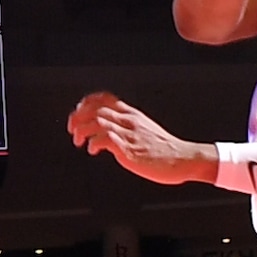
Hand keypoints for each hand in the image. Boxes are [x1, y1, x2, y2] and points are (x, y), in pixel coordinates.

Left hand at [68, 91, 219, 187]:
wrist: (183, 158)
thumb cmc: (165, 149)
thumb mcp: (145, 130)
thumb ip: (128, 128)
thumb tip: (111, 133)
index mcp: (132, 114)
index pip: (105, 98)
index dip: (87, 102)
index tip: (78, 110)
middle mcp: (129, 121)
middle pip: (96, 109)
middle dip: (78, 117)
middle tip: (73, 130)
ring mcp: (129, 134)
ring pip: (97, 122)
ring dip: (82, 130)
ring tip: (79, 141)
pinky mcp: (129, 149)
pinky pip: (105, 140)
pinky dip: (94, 143)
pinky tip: (93, 150)